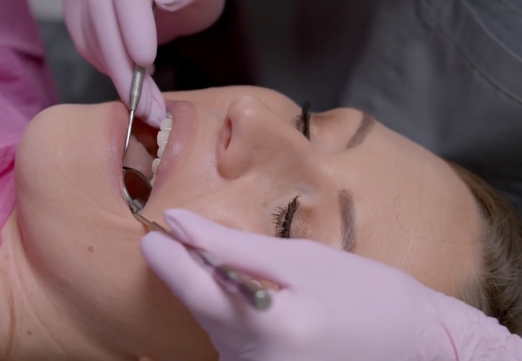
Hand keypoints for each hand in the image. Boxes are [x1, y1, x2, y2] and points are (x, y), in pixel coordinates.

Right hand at [63, 0, 224, 126]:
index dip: (131, 18)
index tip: (147, 60)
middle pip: (98, 5)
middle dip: (120, 60)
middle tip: (143, 101)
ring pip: (85, 26)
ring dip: (112, 70)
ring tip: (142, 101)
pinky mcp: (73, 0)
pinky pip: (79, 37)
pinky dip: (101, 63)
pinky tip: (126, 77)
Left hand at [140, 209, 470, 360]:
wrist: (417, 349)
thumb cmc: (368, 297)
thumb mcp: (303, 260)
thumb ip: (233, 245)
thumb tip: (178, 222)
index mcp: (264, 329)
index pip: (192, 288)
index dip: (166, 257)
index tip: (153, 234)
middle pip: (199, 309)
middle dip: (194, 273)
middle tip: (203, 241)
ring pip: (211, 326)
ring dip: (214, 295)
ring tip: (253, 273)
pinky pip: (229, 343)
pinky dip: (232, 317)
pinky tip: (260, 301)